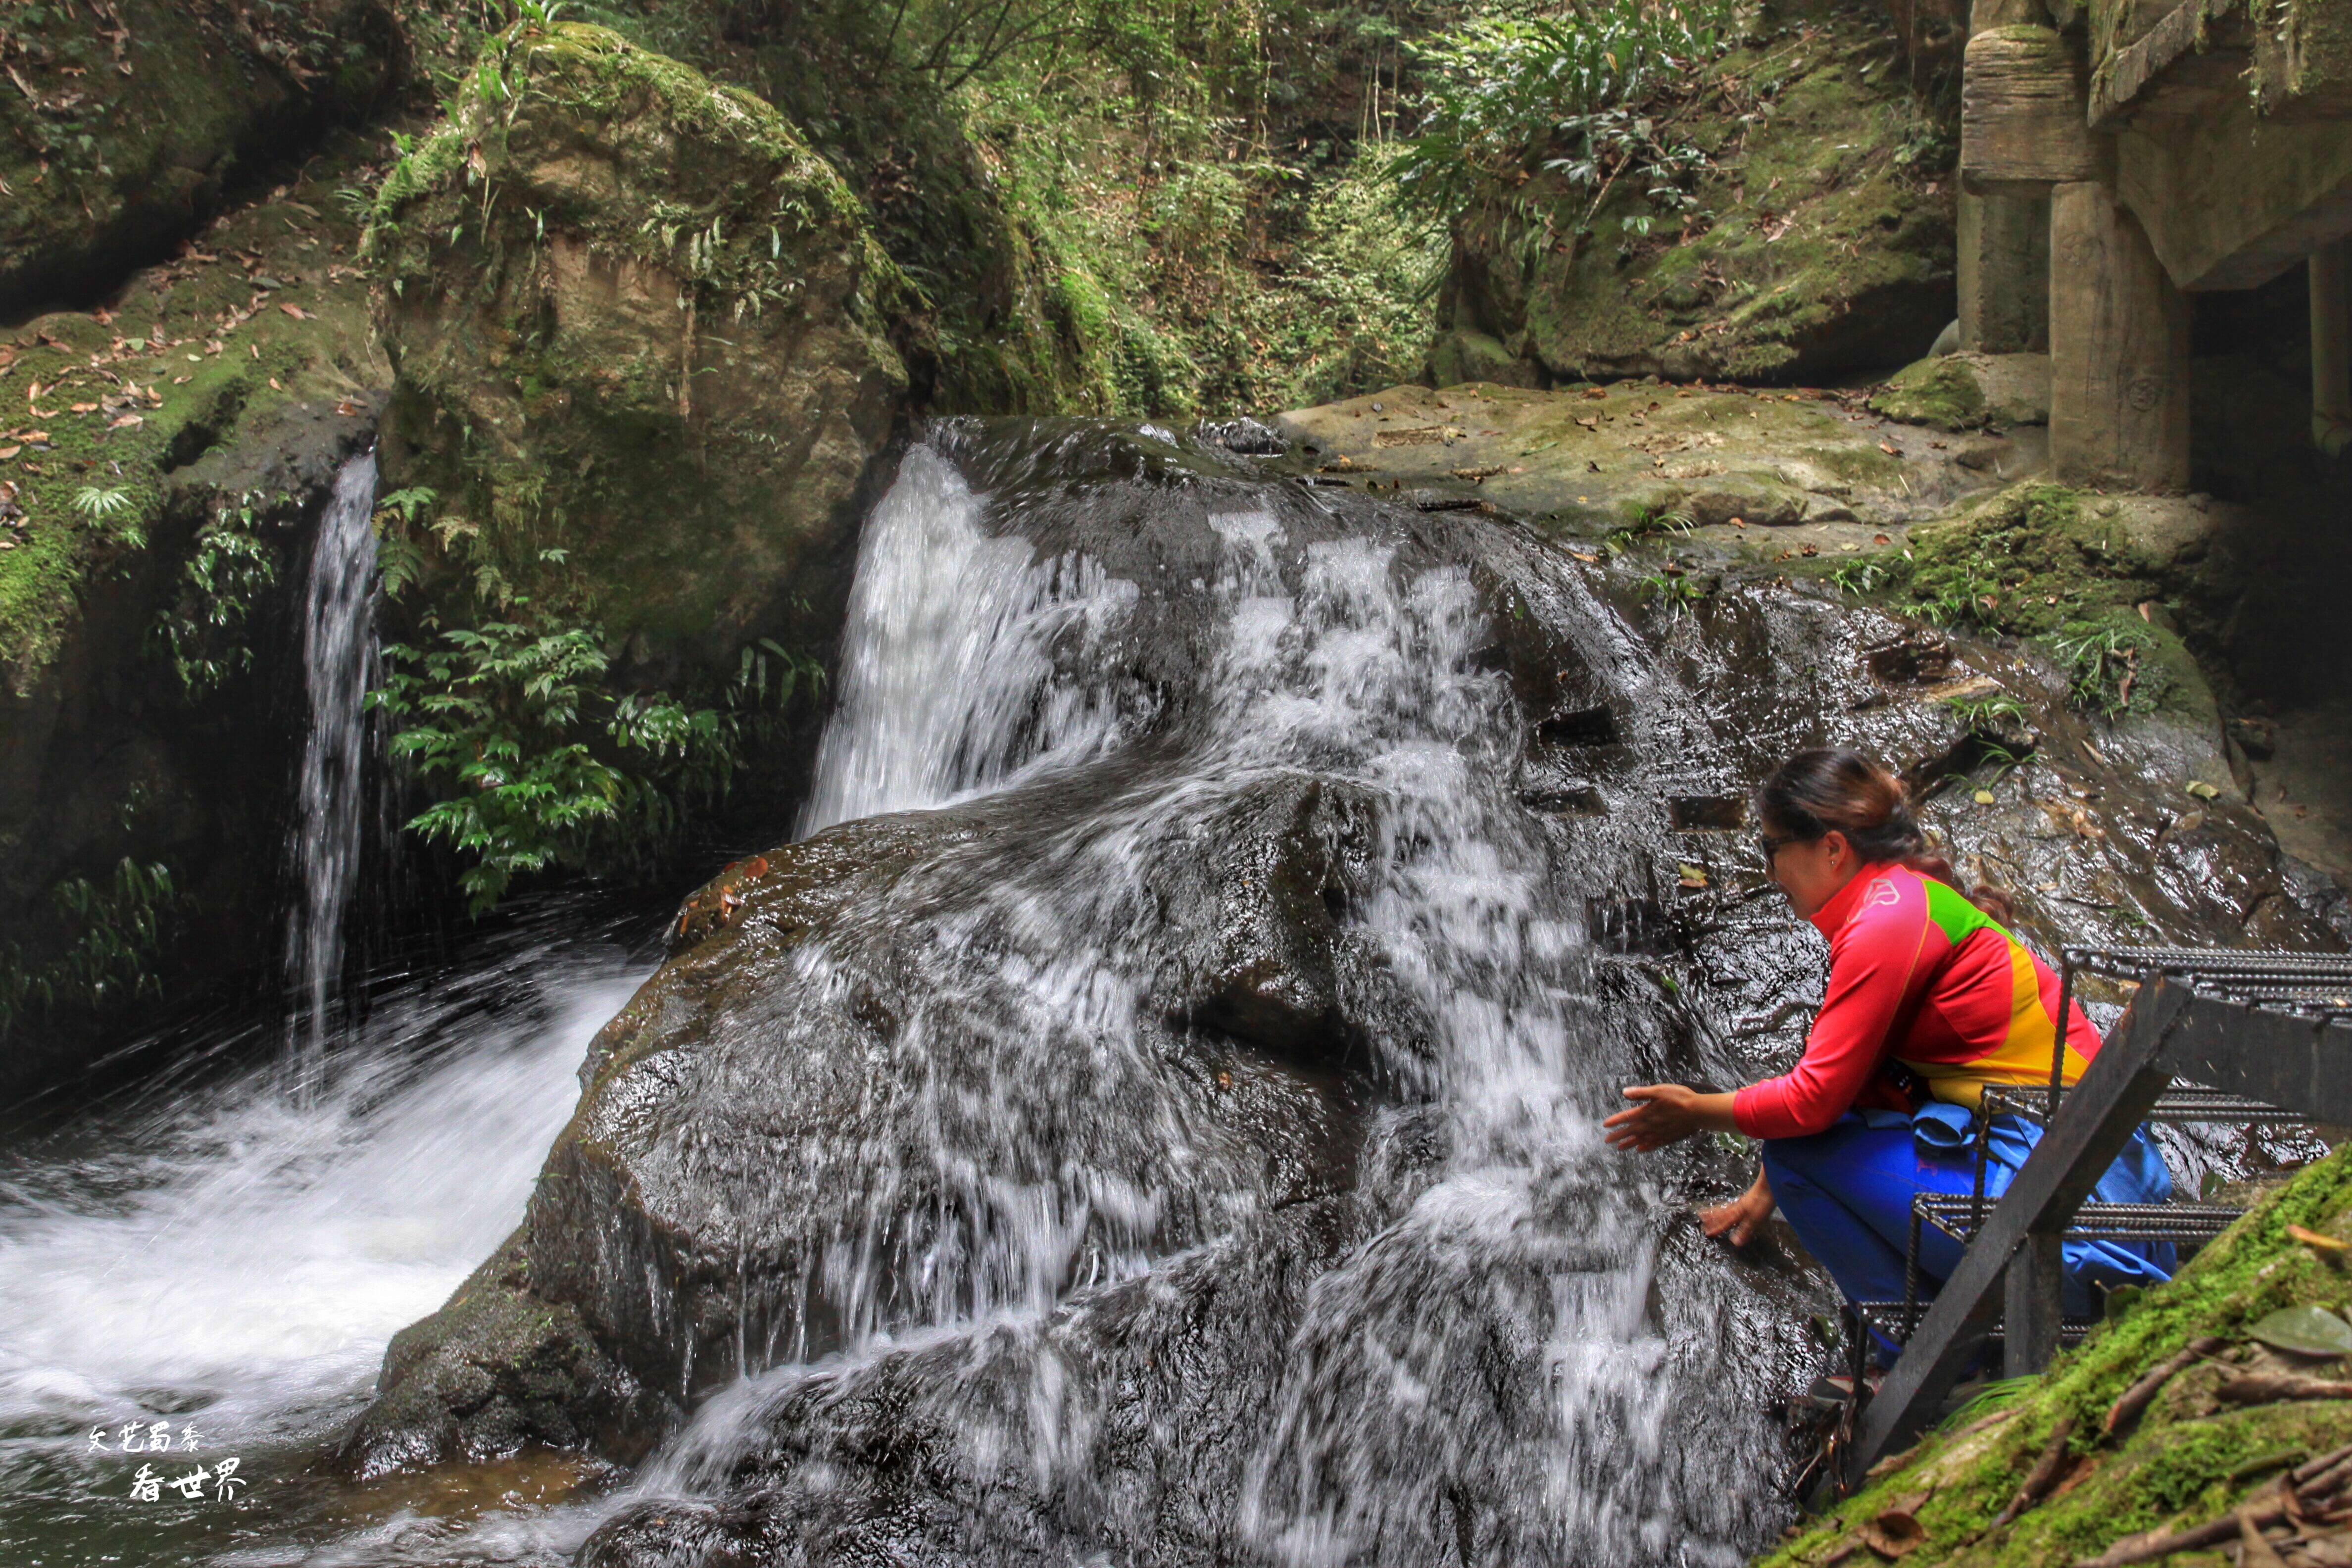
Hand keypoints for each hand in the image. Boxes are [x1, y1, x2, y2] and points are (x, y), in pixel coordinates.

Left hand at [1602, 1082, 1732, 1150]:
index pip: (1627, 1117)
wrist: (1698, 1112)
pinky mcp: (1668, 1137)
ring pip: (1640, 1139)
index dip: (1615, 1121)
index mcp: (1646, 1111)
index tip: (1605, 1125)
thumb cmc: (1679, 1098)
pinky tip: (1640, 1150)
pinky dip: (1646, 1147)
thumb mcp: (1659, 1090)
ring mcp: (1659, 1132)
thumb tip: (1624, 1092)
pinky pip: (1654, 1144)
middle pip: (1631, 1130)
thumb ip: (1641, 1093)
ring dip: (1629, 1143)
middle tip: (1607, 1140)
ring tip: (1619, 1148)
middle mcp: (1650, 1124)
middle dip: (1618, 1135)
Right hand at [1699, 1168, 1772, 1247]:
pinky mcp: (1746, 1199)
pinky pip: (1731, 1205)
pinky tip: (1728, 1206)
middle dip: (1711, 1217)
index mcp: (1737, 1214)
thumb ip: (1744, 1230)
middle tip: (1700, 1217)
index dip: (1716, 1228)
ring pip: (1724, 1208)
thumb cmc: (1762, 1203)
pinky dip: (1725, 1206)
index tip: (1706, 1233)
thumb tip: (1734, 1242)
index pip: (1724, 1223)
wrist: (1769, 1185)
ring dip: (1715, 1211)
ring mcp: (1741, 1202)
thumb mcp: (1755, 1220)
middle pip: (1721, 1213)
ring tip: (1708, 1210)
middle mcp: (1736, 1208)